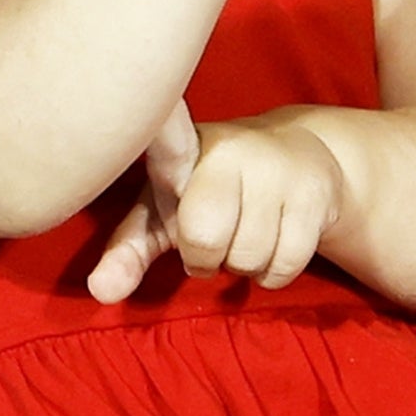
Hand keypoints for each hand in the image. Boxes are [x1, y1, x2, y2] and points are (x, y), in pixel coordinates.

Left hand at [83, 103, 350, 299]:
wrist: (297, 158)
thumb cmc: (212, 190)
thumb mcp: (164, 211)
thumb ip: (128, 251)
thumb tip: (100, 292)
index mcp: (183, 145)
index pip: (166, 142)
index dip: (159, 137)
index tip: (157, 123)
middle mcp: (230, 147)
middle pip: (203, 238)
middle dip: (205, 258)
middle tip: (212, 240)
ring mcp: (276, 167)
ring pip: (248, 258)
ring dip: (241, 267)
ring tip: (243, 237)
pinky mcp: (314, 191)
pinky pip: (284, 265)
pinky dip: (272, 274)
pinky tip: (271, 245)